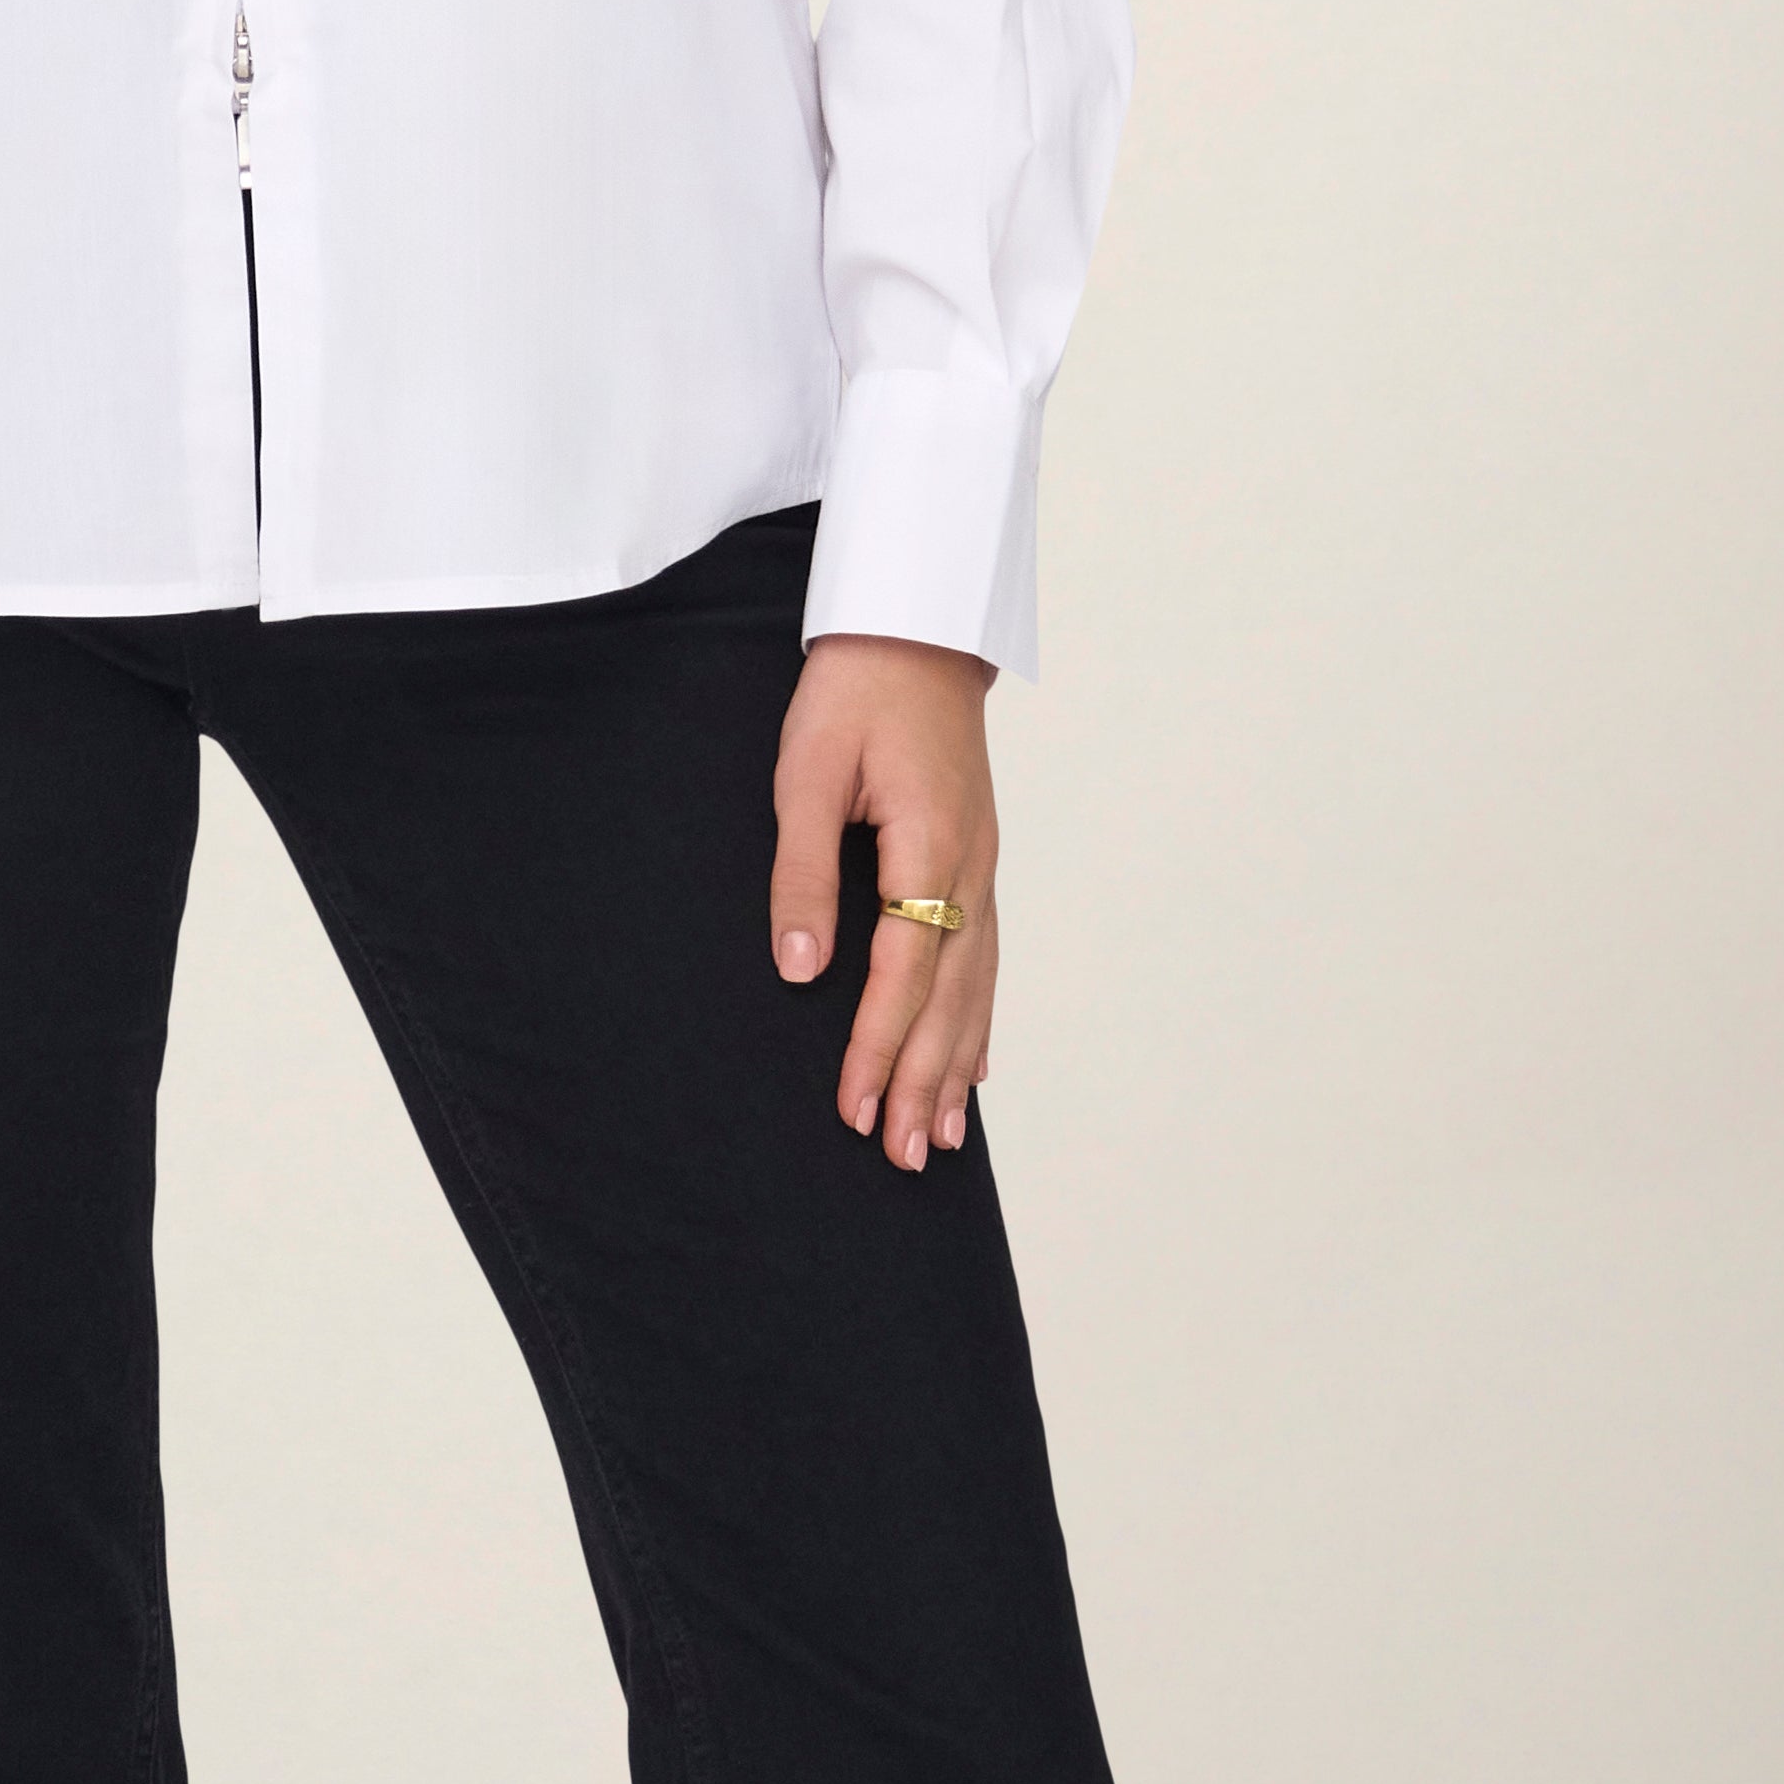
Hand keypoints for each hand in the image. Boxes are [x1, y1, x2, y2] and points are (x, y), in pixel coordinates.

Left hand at [768, 632, 1000, 1174]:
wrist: (913, 626)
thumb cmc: (853, 689)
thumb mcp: (806, 770)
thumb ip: (802, 869)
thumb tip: (799, 968)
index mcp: (929, 844)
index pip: (904, 969)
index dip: (877, 1044)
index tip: (853, 1108)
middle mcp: (970, 867)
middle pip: (949, 996)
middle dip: (922, 1080)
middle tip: (899, 1157)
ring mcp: (982, 864)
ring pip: (976, 985)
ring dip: (955, 1065)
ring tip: (939, 1138)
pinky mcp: (975, 858)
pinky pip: (984, 956)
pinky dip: (978, 1018)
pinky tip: (974, 1064)